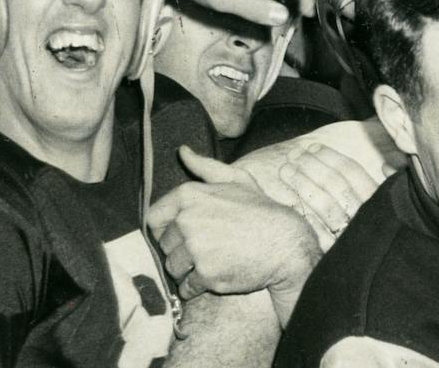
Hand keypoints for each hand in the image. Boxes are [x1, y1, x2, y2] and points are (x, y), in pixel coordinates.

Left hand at [146, 147, 319, 322]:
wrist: (285, 244)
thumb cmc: (260, 211)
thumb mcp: (236, 179)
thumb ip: (205, 166)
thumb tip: (182, 151)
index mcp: (189, 196)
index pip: (153, 219)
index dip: (164, 230)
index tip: (180, 235)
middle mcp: (187, 221)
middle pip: (164, 246)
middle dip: (179, 251)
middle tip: (204, 249)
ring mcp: (195, 249)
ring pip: (172, 268)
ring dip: (186, 270)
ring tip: (210, 262)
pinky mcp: (205, 275)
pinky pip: (186, 287)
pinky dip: (197, 287)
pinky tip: (215, 276)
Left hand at [240, 140, 389, 251]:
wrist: (386, 290)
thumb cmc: (390, 242)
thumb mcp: (398, 212)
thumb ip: (394, 185)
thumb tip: (387, 165)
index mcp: (381, 204)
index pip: (353, 175)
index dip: (331, 159)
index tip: (312, 148)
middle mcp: (368, 221)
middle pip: (336, 187)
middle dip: (312, 167)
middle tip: (294, 155)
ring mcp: (352, 240)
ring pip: (325, 206)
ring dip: (303, 184)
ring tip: (285, 170)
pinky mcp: (337, 258)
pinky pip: (317, 232)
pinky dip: (303, 214)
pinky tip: (287, 202)